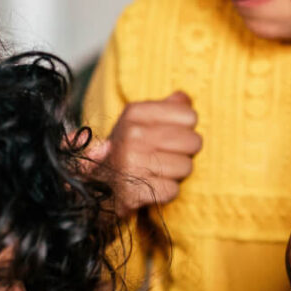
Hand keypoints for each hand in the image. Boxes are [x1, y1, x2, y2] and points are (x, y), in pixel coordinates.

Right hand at [94, 92, 201, 218]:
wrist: (97, 184)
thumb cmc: (128, 149)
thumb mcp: (140, 121)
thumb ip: (167, 107)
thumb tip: (185, 98)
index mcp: (135, 113)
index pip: (189, 116)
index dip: (185, 129)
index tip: (168, 135)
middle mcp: (131, 135)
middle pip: (193, 142)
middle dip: (185, 152)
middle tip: (165, 156)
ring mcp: (131, 163)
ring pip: (186, 167)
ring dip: (176, 173)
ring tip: (156, 171)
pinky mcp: (134, 192)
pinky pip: (173, 190)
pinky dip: (166, 191)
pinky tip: (151, 185)